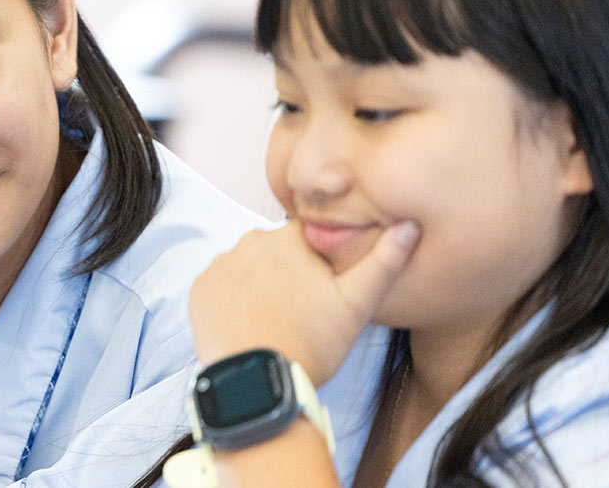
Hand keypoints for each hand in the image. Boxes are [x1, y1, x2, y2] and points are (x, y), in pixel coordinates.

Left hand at [188, 221, 417, 384]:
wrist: (257, 381)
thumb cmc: (312, 344)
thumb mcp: (357, 305)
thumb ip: (385, 262)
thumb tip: (409, 226)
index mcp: (292, 237)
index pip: (311, 236)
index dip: (320, 261)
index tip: (322, 289)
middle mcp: (251, 240)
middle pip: (277, 250)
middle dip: (288, 272)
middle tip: (300, 311)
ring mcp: (221, 263)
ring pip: (248, 267)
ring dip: (259, 285)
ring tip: (275, 321)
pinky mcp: (199, 287)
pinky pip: (221, 286)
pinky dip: (233, 300)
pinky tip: (249, 323)